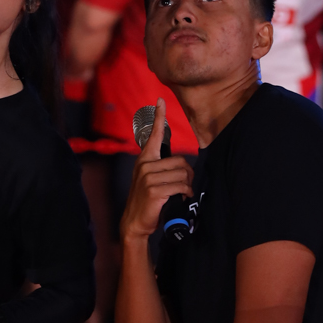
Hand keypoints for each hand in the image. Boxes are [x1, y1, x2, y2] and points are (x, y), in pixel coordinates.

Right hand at [119, 98, 193, 243]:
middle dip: (187, 175)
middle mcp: (145, 165)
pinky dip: (186, 193)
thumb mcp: (149, 179)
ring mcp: (148, 177)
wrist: (135, 222)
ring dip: (187, 186)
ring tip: (181, 193)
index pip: (153, 134)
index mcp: (145, 160)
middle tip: (184, 186)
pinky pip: (180, 186)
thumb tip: (182, 166)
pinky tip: (182, 197)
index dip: (158, 117)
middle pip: (180, 161)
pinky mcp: (154, 190)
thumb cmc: (146, 200)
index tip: (160, 101)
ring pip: (182, 174)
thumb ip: (161, 168)